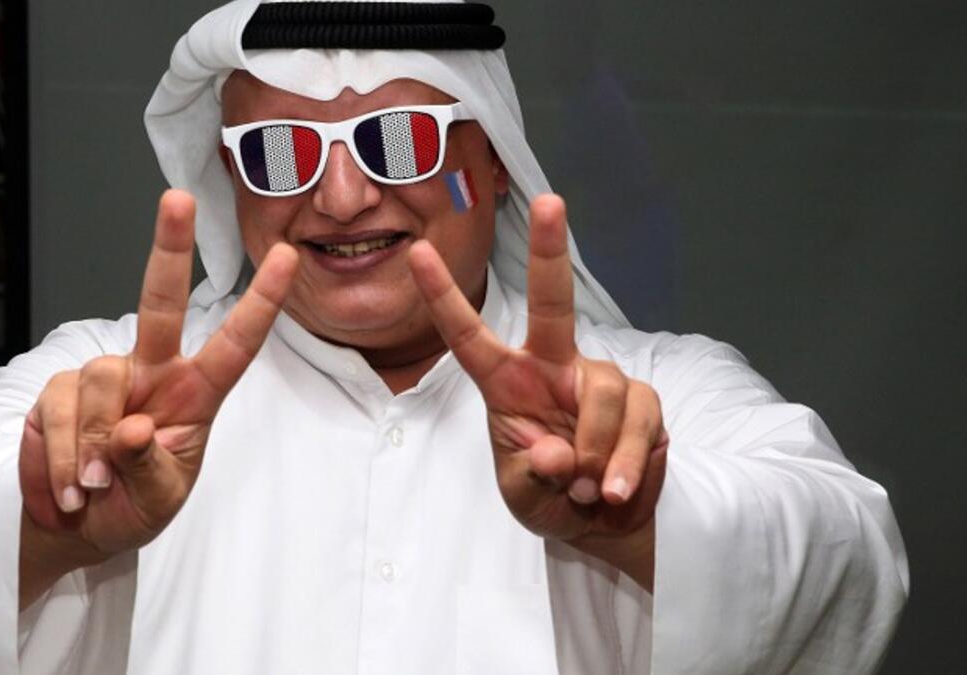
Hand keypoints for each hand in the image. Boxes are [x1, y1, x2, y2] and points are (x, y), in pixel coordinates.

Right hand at [18, 190, 297, 602]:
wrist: (74, 527)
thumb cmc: (133, 507)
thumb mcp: (158, 500)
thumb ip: (150, 466)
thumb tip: (129, 428)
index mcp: (194, 395)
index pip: (234, 344)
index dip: (261, 302)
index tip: (287, 257)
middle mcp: (151, 373)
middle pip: (160, 302)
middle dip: (168, 247)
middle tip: (178, 199)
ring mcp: (102, 380)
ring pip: (99, 378)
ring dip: (91, 445)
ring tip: (91, 488)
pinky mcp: (58, 393)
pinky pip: (58, 411)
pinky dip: (60, 458)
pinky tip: (68, 487)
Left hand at [408, 194, 666, 587]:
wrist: (607, 525)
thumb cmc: (551, 500)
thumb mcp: (525, 497)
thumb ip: (533, 475)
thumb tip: (556, 452)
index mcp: (507, 382)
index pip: (468, 336)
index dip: (443, 297)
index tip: (418, 253)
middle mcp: (554, 366)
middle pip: (552, 301)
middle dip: (550, 250)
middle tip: (549, 200)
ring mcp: (600, 379)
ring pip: (604, 392)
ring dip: (596, 452)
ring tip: (588, 491)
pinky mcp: (643, 400)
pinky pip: (640, 422)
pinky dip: (628, 463)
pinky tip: (618, 490)